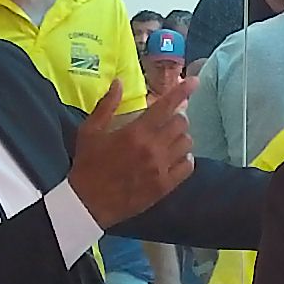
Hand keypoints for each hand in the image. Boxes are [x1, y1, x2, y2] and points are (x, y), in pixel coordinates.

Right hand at [65, 79, 195, 227]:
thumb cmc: (87, 164)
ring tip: (168, 140)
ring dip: (180, 138)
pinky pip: (188, 166)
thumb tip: (119, 82)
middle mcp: (153, 148)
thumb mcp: (90, 131)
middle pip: (182, 124)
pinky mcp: (166, 185)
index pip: (166, 106)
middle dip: (177, 118)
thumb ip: (106, 105)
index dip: (183, 92)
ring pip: (187, 143)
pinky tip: (175, 157)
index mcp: (135, 132)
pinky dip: (185, 158)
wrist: (88, 202)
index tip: (195, 81)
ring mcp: (162, 168)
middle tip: (166, 121)